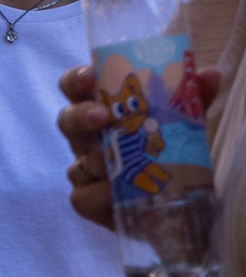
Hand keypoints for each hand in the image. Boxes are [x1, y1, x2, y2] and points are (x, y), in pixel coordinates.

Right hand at [56, 63, 222, 230]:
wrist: (176, 202)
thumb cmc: (169, 155)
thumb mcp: (183, 125)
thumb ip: (193, 101)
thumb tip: (209, 75)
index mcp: (103, 112)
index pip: (77, 90)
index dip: (76, 80)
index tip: (89, 77)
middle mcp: (88, 139)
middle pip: (67, 121)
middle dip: (80, 116)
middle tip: (101, 116)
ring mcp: (85, 170)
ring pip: (78, 161)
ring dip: (97, 160)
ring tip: (116, 164)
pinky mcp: (87, 200)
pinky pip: (83, 196)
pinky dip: (99, 193)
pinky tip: (114, 193)